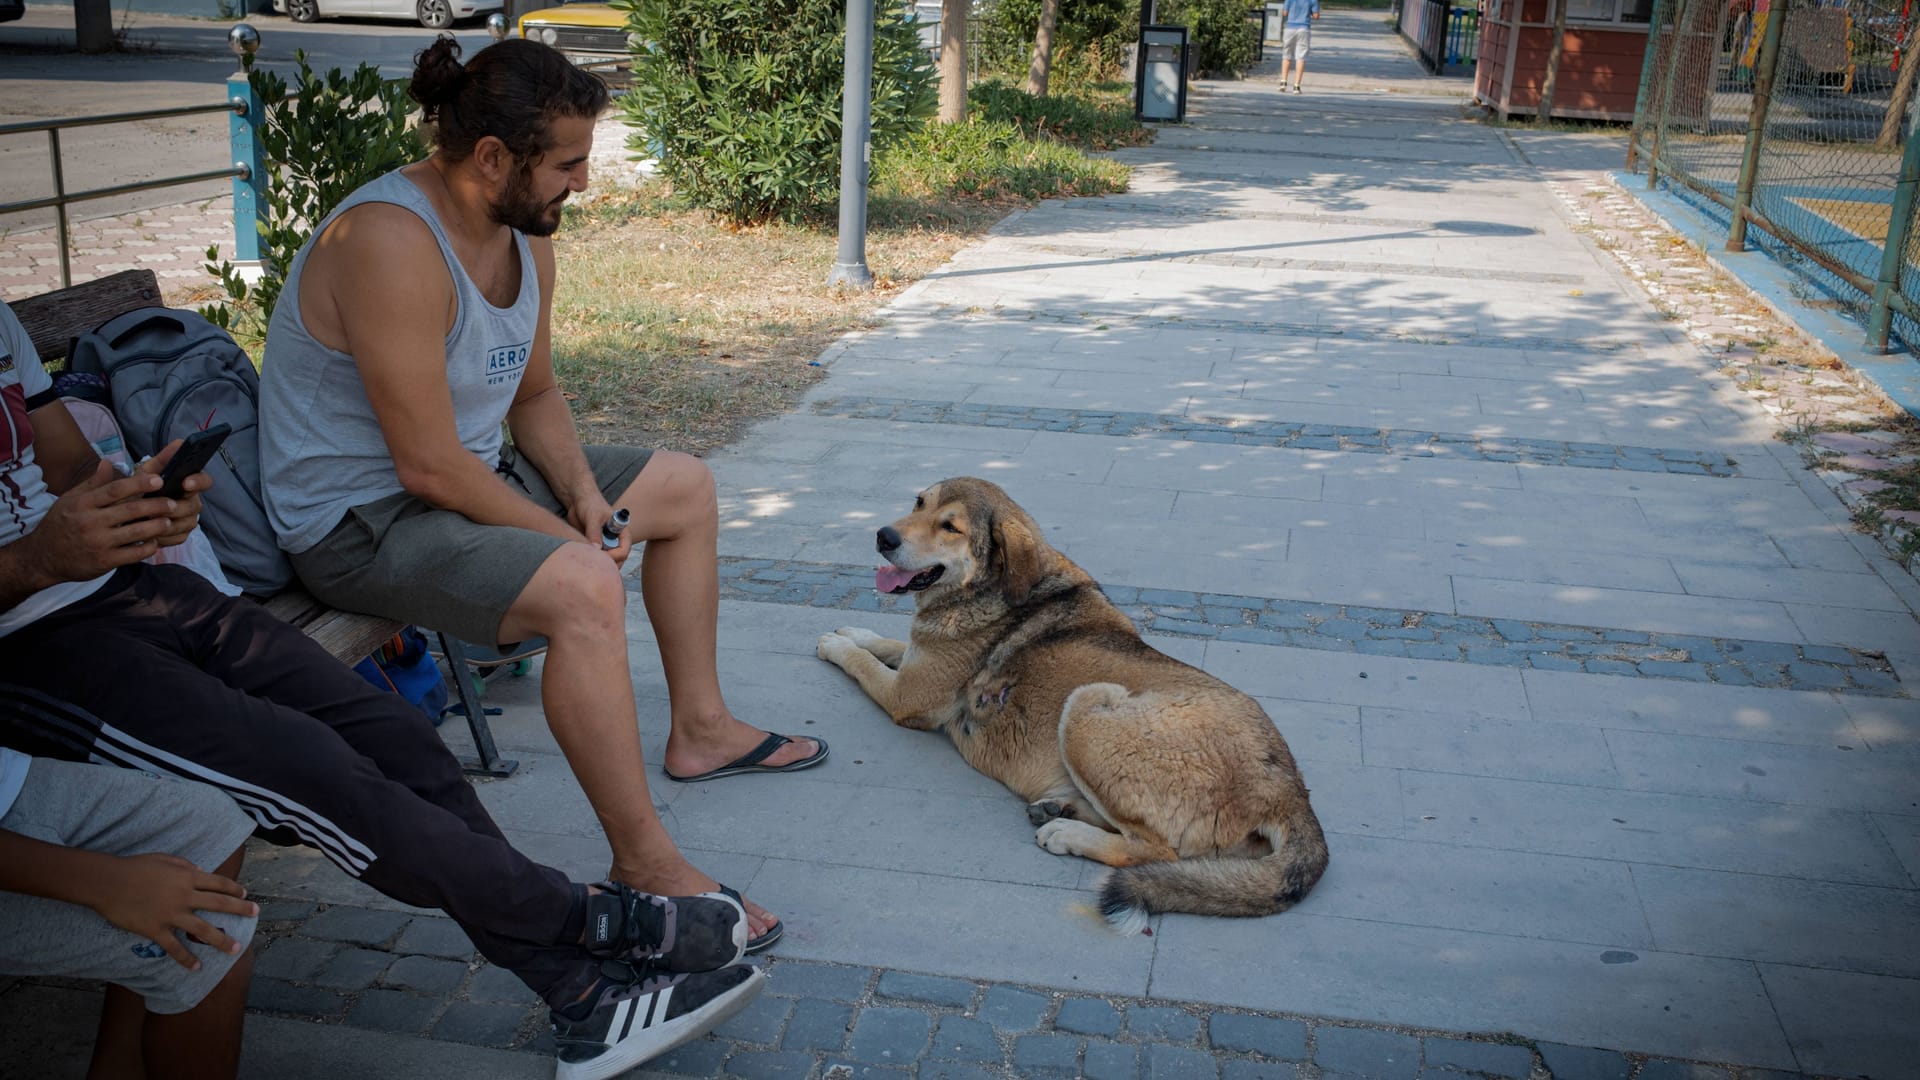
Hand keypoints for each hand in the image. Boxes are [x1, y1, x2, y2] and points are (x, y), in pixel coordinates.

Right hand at [15, 460, 185, 586]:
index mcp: (83, 503)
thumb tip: (109, 462)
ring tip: (169, 521)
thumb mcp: (70, 500)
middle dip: (156, 505)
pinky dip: (148, 547)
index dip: (139, 484)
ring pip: (136, 532)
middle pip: (130, 510)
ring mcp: (98, 543)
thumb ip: (93, 484)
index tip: (159, 480)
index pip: (115, 490)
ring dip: (156, 526)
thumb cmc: (60, 524)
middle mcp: (90, 522)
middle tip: (174, 502)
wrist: (43, 557)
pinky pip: (133, 554)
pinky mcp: (104, 561)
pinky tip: (155, 542)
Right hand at [89, 853, 256, 969]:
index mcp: (188, 877)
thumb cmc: (135, 867)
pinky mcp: (155, 929)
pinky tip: (197, 967)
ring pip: (203, 929)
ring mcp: (171, 914)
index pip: (218, 883)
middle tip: (256, 914)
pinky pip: (174, 947)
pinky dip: (186, 959)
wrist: (108, 882)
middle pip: (219, 904)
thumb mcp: (165, 859)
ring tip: (236, 949)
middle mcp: (184, 896)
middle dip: (240, 909)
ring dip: (221, 940)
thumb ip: (186, 865)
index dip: (234, 889)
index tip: (245, 894)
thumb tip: (201, 870)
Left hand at [130, 439, 209, 549]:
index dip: (198, 482)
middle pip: (195, 505)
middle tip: (163, 508)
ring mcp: (188, 519)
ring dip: (169, 523)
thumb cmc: (136, 489)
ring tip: (151, 522)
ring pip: (187, 523)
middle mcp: (192, 501)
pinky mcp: (181, 535)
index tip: (185, 483)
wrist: (120, 514)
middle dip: (178, 507)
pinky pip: (179, 537)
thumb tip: (180, 442)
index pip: (204, 480)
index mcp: (187, 483)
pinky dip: (165, 536)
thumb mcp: (144, 473)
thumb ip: (161, 460)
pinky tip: (151, 534)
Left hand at [567, 495, 632, 567]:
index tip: (599, 555)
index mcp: (622, 533)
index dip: (613, 556)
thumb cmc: (590, 504)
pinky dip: (588, 562)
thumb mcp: (593, 517)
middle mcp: (615, 542)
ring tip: (584, 560)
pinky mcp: (594, 548)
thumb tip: (596, 550)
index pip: (623, 551)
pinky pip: (593, 560)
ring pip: (605, 563)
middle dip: (605, 564)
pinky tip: (579, 558)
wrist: (578, 501)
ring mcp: (604, 546)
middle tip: (590, 562)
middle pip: (616, 561)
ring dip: (596, 564)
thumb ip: (595, 533)